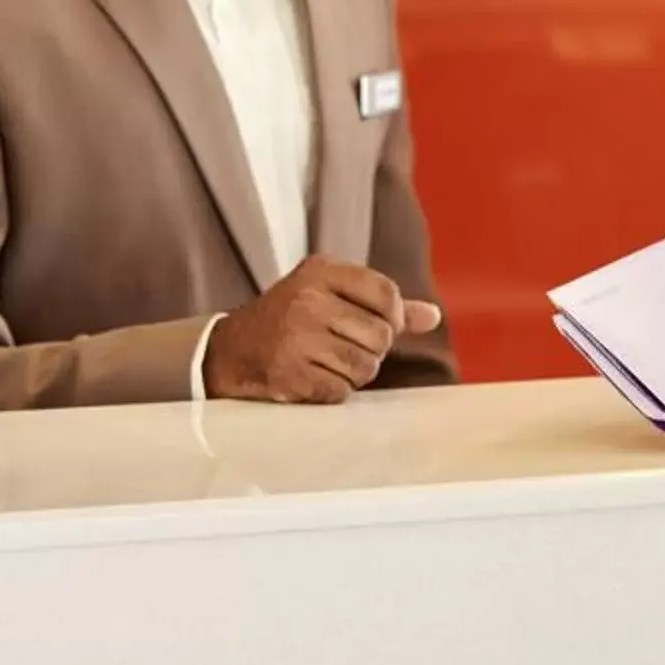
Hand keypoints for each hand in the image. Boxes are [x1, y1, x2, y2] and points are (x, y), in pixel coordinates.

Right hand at [203, 259, 445, 404]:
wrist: (231, 350)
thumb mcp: (331, 296)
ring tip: (327, 363)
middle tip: (342, 347)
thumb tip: (433, 316)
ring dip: (353, 374)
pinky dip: (332, 392)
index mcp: (321, 272)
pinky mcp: (288, 373)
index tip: (376, 325)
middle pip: (381, 335)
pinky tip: (312, 378)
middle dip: (370, 350)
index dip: (392, 318)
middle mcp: (308, 300)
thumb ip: (383, 304)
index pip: (387, 294)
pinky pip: (340, 391)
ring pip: (365, 367)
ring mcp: (296, 337)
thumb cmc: (291, 320)